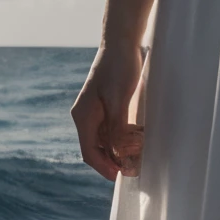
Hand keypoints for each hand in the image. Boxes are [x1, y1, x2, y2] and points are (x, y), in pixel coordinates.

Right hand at [72, 43, 145, 181]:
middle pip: (96, 151)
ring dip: (118, 151)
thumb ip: (117, 129)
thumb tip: (116, 155)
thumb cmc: (119, 68)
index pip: (89, 153)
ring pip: (104, 143)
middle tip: (133, 168)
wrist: (121, 43)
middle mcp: (85, 117)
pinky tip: (135, 141)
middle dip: (113, 162)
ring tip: (136, 155)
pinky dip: (121, 140)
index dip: (105, 168)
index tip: (121, 177)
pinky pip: (110, 132)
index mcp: (83, 117)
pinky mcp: (105, 109)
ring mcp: (94, 113)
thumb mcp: (119, 101)